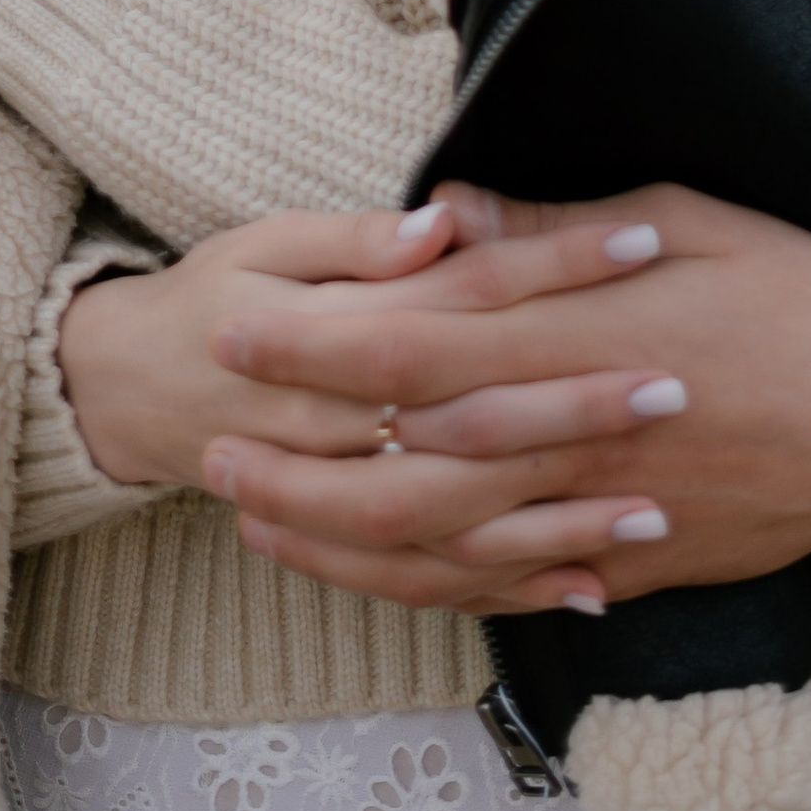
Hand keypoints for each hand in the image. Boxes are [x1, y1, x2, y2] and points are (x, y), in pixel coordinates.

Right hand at [68, 200, 677, 613]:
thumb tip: (445, 220)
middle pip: (473, 422)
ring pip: (464, 526)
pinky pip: (442, 584)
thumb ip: (362, 240)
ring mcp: (350, 498)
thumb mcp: (271, 241)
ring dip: (561, 522)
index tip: (640, 242)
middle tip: (673, 384)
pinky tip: (595, 586)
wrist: (137, 389)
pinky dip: (516, 589)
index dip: (553, 267)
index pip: (463, 296)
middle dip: (576, 407)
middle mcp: (342, 427)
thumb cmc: (218, 294)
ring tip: (657, 509)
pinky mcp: (360, 545)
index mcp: (330, 333)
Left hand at [201, 183, 810, 615]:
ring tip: (262, 523)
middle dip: (295, 465)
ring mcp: (604, 517)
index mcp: (576, 342)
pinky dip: (433, 589)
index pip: (413, 350)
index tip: (239, 330)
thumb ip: (550, 232)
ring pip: (441, 549)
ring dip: (338, 541)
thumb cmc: (797, 293)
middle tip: (212, 451)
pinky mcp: (633, 564)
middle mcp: (575, 440)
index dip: (315, 347)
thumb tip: (446, 211)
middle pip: (402, 469)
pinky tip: (378, 576)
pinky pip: (512, 590)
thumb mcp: (678, 218)